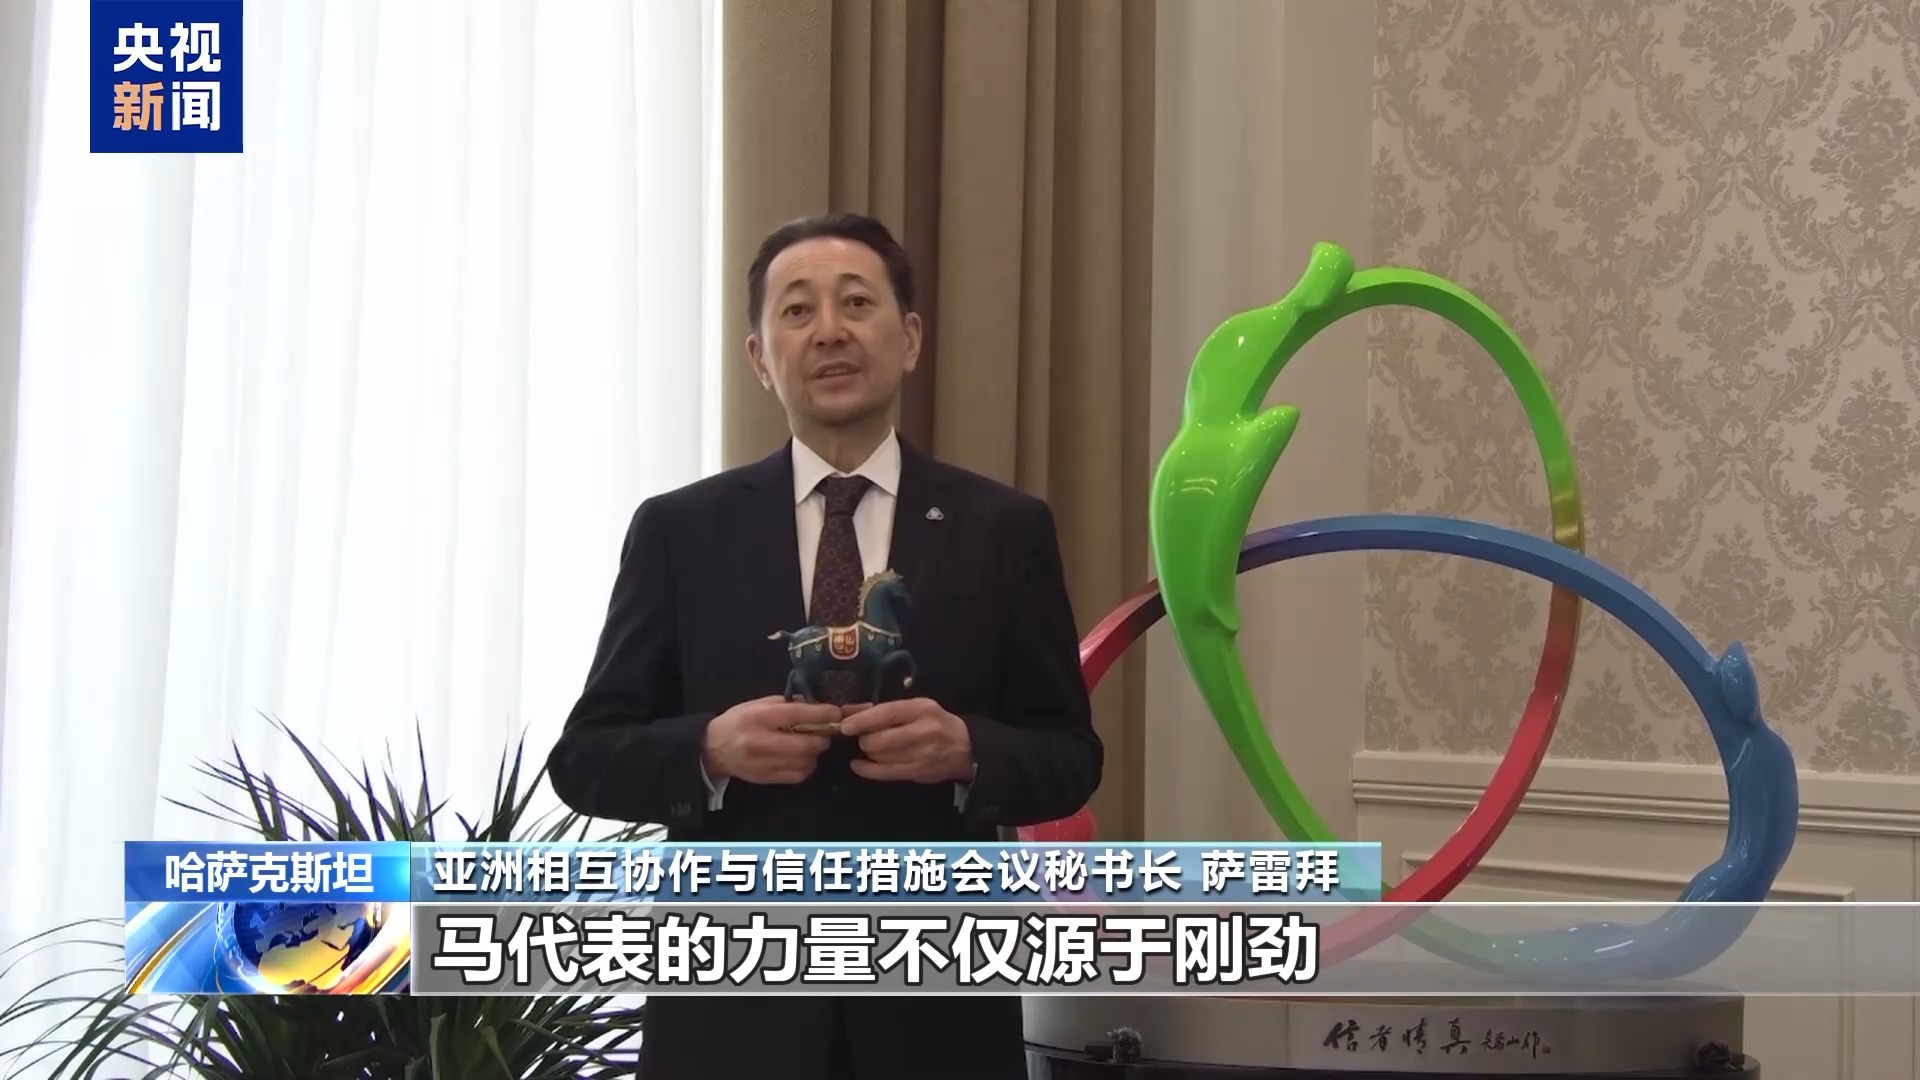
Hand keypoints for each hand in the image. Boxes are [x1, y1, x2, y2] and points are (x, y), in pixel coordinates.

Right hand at [703, 696, 836, 784]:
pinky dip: (806, 766)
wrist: (712, 749)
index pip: (796, 715)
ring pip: (804, 761)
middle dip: (822, 737)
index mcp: (758, 717)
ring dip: (815, 753)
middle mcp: (761, 741)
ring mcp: (763, 763)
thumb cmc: (737, 721)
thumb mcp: (756, 704)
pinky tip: (802, 758)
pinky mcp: (766, 778)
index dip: (821, 714)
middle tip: (826, 732)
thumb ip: (785, 704)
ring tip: (812, 744)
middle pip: (805, 744)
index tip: (836, 712)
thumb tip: (813, 705)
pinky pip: (798, 775)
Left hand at [838, 698, 973, 783]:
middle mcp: (924, 730)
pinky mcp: (920, 772)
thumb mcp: (914, 708)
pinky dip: (868, 770)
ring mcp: (923, 753)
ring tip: (868, 749)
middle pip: (881, 739)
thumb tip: (846, 710)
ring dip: (868, 754)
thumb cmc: (934, 723)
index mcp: (921, 708)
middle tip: (860, 739)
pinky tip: (858, 765)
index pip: (887, 713)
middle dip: (864, 740)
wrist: (965, 747)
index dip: (863, 721)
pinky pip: (886, 773)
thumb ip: (881, 709)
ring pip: (882, 757)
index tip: (845, 726)